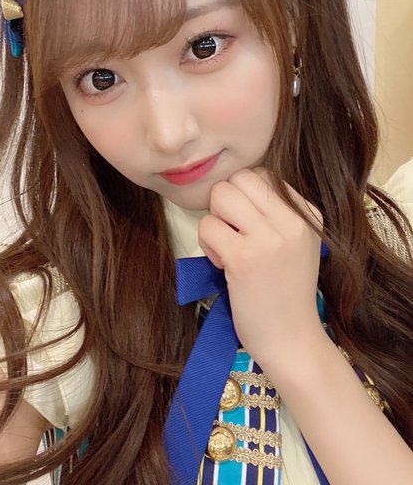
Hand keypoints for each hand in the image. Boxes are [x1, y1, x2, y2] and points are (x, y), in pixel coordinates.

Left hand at [198, 167, 324, 369]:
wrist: (293, 341)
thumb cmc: (286, 294)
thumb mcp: (297, 244)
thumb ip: (275, 214)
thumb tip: (234, 188)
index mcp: (308, 214)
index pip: (262, 174)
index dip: (244, 197)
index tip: (249, 227)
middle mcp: (293, 221)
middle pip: (239, 178)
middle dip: (226, 202)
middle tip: (233, 234)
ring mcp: (269, 238)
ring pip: (221, 194)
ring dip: (215, 221)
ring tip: (228, 250)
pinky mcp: (244, 258)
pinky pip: (208, 226)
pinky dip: (207, 244)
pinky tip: (223, 266)